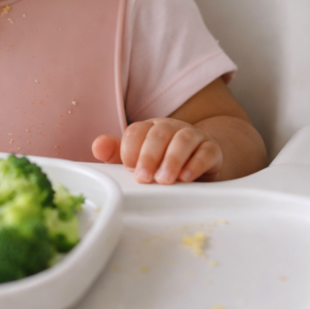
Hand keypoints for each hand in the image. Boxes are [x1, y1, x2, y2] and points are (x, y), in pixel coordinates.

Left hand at [91, 118, 222, 183]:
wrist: (200, 163)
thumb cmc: (162, 163)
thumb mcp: (138, 159)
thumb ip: (116, 153)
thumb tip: (97, 146)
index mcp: (149, 128)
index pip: (136, 131)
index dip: (130, 149)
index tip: (128, 169)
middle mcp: (171, 128)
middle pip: (159, 134)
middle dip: (149, 156)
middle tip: (144, 178)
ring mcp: (193, 136)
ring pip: (183, 140)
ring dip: (172, 160)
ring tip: (165, 180)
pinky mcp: (211, 149)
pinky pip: (206, 152)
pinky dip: (196, 164)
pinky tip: (186, 178)